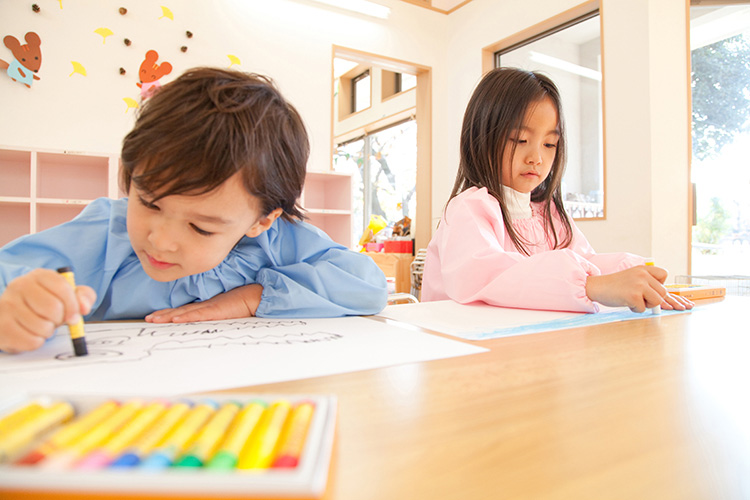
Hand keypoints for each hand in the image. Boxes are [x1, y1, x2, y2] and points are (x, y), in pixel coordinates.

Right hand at [0, 269, 95, 352]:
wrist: (15, 318)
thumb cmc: (46, 305)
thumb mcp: (68, 296)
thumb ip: (84, 297)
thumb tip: (84, 308)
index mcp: (40, 275)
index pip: (62, 288)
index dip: (73, 306)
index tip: (74, 317)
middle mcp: (20, 285)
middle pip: (52, 308)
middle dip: (59, 320)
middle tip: (54, 321)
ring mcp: (7, 304)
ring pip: (42, 327)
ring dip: (48, 332)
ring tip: (41, 325)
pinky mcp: (2, 325)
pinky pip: (31, 341)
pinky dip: (37, 342)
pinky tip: (31, 333)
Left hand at [145, 284, 263, 322]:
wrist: (257, 297)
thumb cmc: (246, 305)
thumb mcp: (228, 313)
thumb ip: (218, 316)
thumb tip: (207, 322)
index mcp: (209, 307)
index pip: (186, 311)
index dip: (170, 314)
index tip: (157, 317)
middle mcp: (206, 306)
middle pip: (181, 311)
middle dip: (163, 315)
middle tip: (148, 319)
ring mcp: (210, 308)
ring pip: (185, 313)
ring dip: (168, 316)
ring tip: (154, 320)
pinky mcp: (216, 310)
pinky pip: (198, 314)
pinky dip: (186, 316)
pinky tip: (175, 319)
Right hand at [586, 265, 693, 312]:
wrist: (597, 287)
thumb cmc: (614, 285)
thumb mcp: (633, 276)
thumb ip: (647, 282)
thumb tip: (664, 298)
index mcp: (643, 269)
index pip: (664, 275)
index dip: (659, 284)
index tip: (648, 288)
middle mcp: (643, 275)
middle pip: (663, 292)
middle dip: (653, 299)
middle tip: (639, 297)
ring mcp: (639, 285)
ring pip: (657, 301)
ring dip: (646, 305)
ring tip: (634, 300)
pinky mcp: (633, 296)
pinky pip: (644, 309)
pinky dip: (635, 309)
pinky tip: (626, 303)